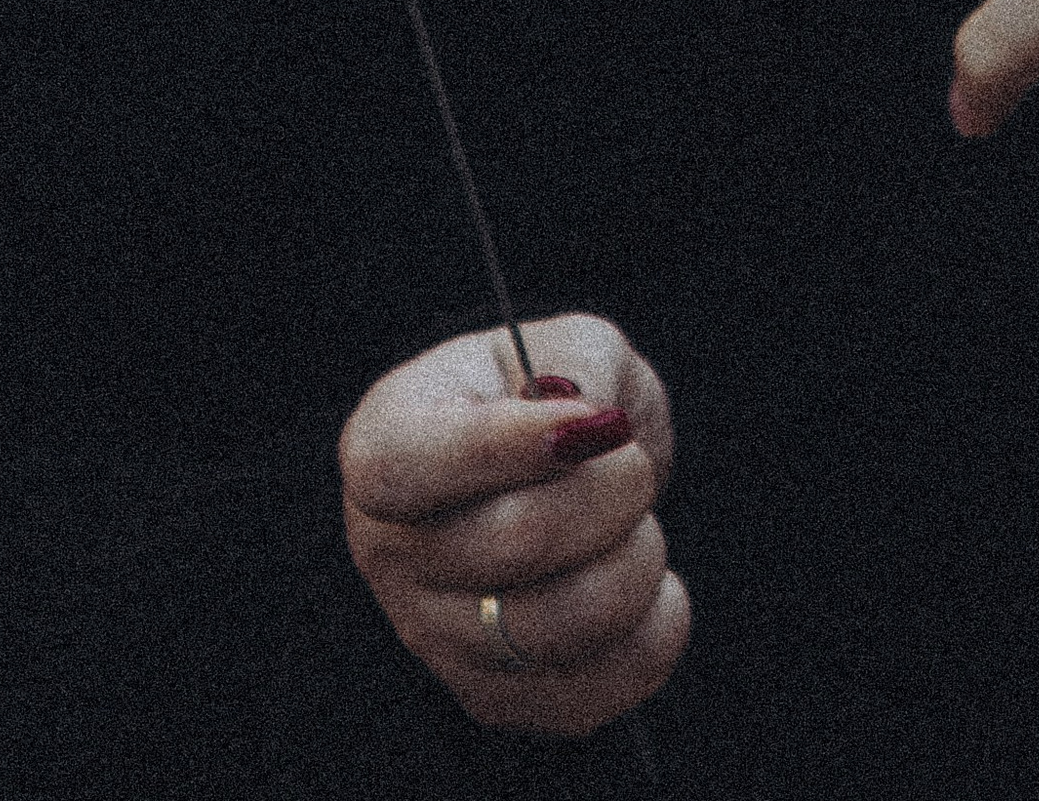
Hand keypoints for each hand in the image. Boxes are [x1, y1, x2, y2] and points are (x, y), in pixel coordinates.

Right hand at [340, 316, 689, 734]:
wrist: (551, 479)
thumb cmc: (550, 398)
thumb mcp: (567, 343)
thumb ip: (579, 365)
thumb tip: (590, 424)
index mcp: (385, 443)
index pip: (403, 468)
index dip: (501, 446)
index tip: (590, 423)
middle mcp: (390, 551)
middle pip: (510, 542)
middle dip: (611, 492)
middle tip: (634, 463)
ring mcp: (434, 636)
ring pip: (555, 627)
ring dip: (635, 565)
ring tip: (640, 526)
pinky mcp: (492, 696)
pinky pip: (588, 692)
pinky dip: (650, 637)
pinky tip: (653, 590)